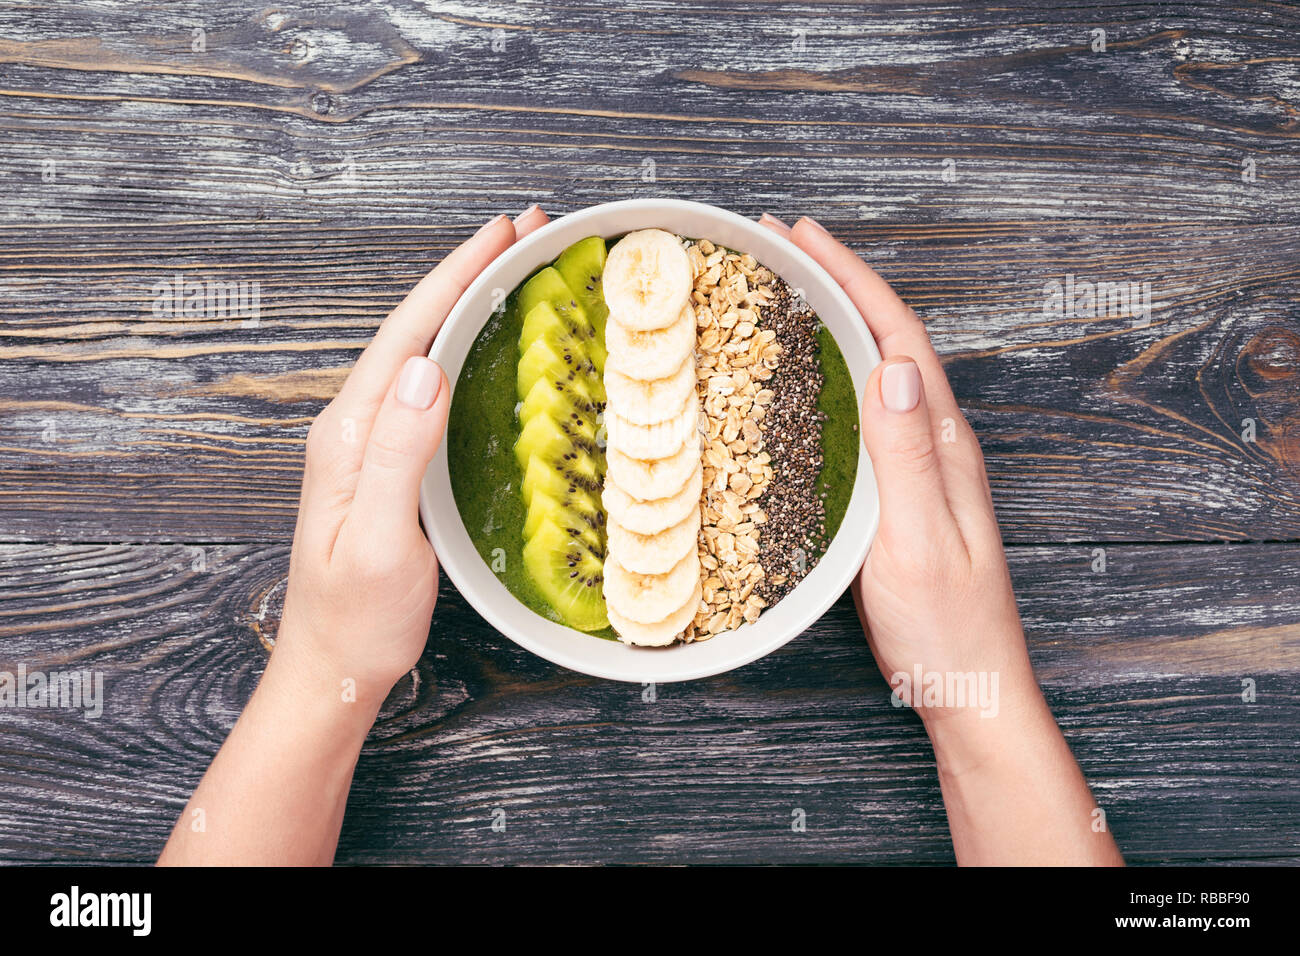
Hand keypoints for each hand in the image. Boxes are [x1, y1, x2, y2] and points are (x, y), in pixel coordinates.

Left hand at [275, 206, 551, 703]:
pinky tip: (487, 341)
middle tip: (524, 230)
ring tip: (514, 266)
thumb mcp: (378, 540)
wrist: (335, 666)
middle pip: (415, 328)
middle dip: (468, 271)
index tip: (502, 232)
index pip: (408, 334)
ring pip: (423, 351)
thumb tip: (423, 367)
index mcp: (350, 433)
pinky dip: (464, 346)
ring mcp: (370, 443)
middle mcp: (355, 426)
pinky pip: (429, 386)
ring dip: (467, 301)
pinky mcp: (389, 463)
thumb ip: (396, 453)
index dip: (456, 276)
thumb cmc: (358, 617)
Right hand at [757, 214, 1121, 864]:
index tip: (803, 236)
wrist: (969, 690)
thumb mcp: (919, 544)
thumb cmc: (947, 629)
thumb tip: (898, 368)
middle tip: (782, 244)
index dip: (852, 280)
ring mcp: (920, 470)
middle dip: (839, 283)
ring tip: (787, 291)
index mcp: (943, 446)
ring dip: (836, 322)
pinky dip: (833, 376)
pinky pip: (865, 414)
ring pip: (878, 372)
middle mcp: (936, 446)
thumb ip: (907, 459)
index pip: (900, 338)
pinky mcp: (900, 496)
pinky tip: (806, 380)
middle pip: (889, 341)